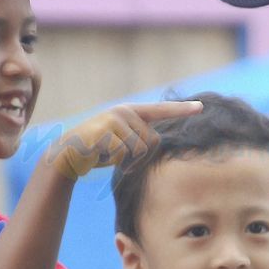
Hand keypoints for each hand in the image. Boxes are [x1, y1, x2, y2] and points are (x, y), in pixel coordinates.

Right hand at [47, 101, 201, 179]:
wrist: (67, 153)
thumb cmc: (97, 151)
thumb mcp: (121, 143)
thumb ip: (138, 139)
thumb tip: (157, 143)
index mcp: (131, 112)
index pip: (161, 110)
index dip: (181, 110)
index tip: (200, 107)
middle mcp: (125, 111)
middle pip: (152, 142)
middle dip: (139, 157)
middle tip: (116, 155)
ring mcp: (115, 118)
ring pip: (139, 149)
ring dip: (126, 160)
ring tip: (107, 153)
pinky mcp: (107, 129)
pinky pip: (124, 154)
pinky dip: (116, 161)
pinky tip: (100, 154)